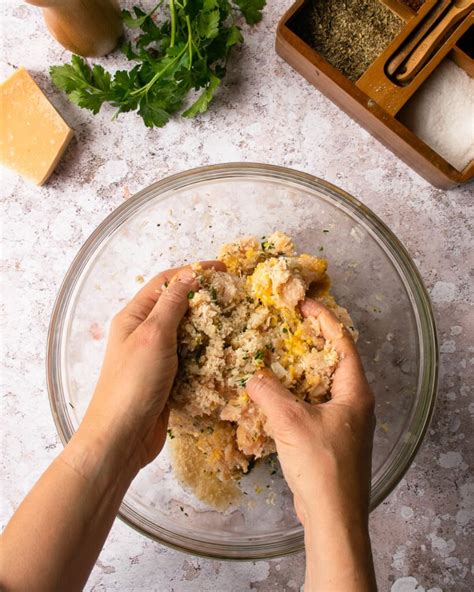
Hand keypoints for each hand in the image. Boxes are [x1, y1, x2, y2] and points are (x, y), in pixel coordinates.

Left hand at [78, 261, 224, 470]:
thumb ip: (172, 304)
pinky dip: (206, 354)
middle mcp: (144, 332)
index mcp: (134, 316)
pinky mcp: (168, 378)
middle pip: (177, 306)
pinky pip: (190, 358)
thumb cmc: (133, 382)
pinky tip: (224, 353)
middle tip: (234, 296)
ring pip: (187, 333)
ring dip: (208, 328)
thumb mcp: (153, 335)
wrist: (122, 437)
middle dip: (204, 300)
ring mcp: (156, 357)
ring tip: (235, 323)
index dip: (193, 272)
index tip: (223, 269)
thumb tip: (189, 276)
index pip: (166, 282)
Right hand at [247, 298, 375, 590]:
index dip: (324, 320)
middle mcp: (356, 403)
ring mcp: (346, 422)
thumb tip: (251, 375)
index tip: (302, 304)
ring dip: (303, 369)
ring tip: (279, 355)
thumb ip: (268, 393)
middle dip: (313, 341)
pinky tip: (277, 395)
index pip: (343, 343)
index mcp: (355, 391)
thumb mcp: (290, 422)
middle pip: (335, 361)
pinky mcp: (334, 439)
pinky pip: (316, 405)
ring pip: (324, 384)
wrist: (333, 516)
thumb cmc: (321, 465)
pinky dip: (298, 394)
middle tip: (288, 326)